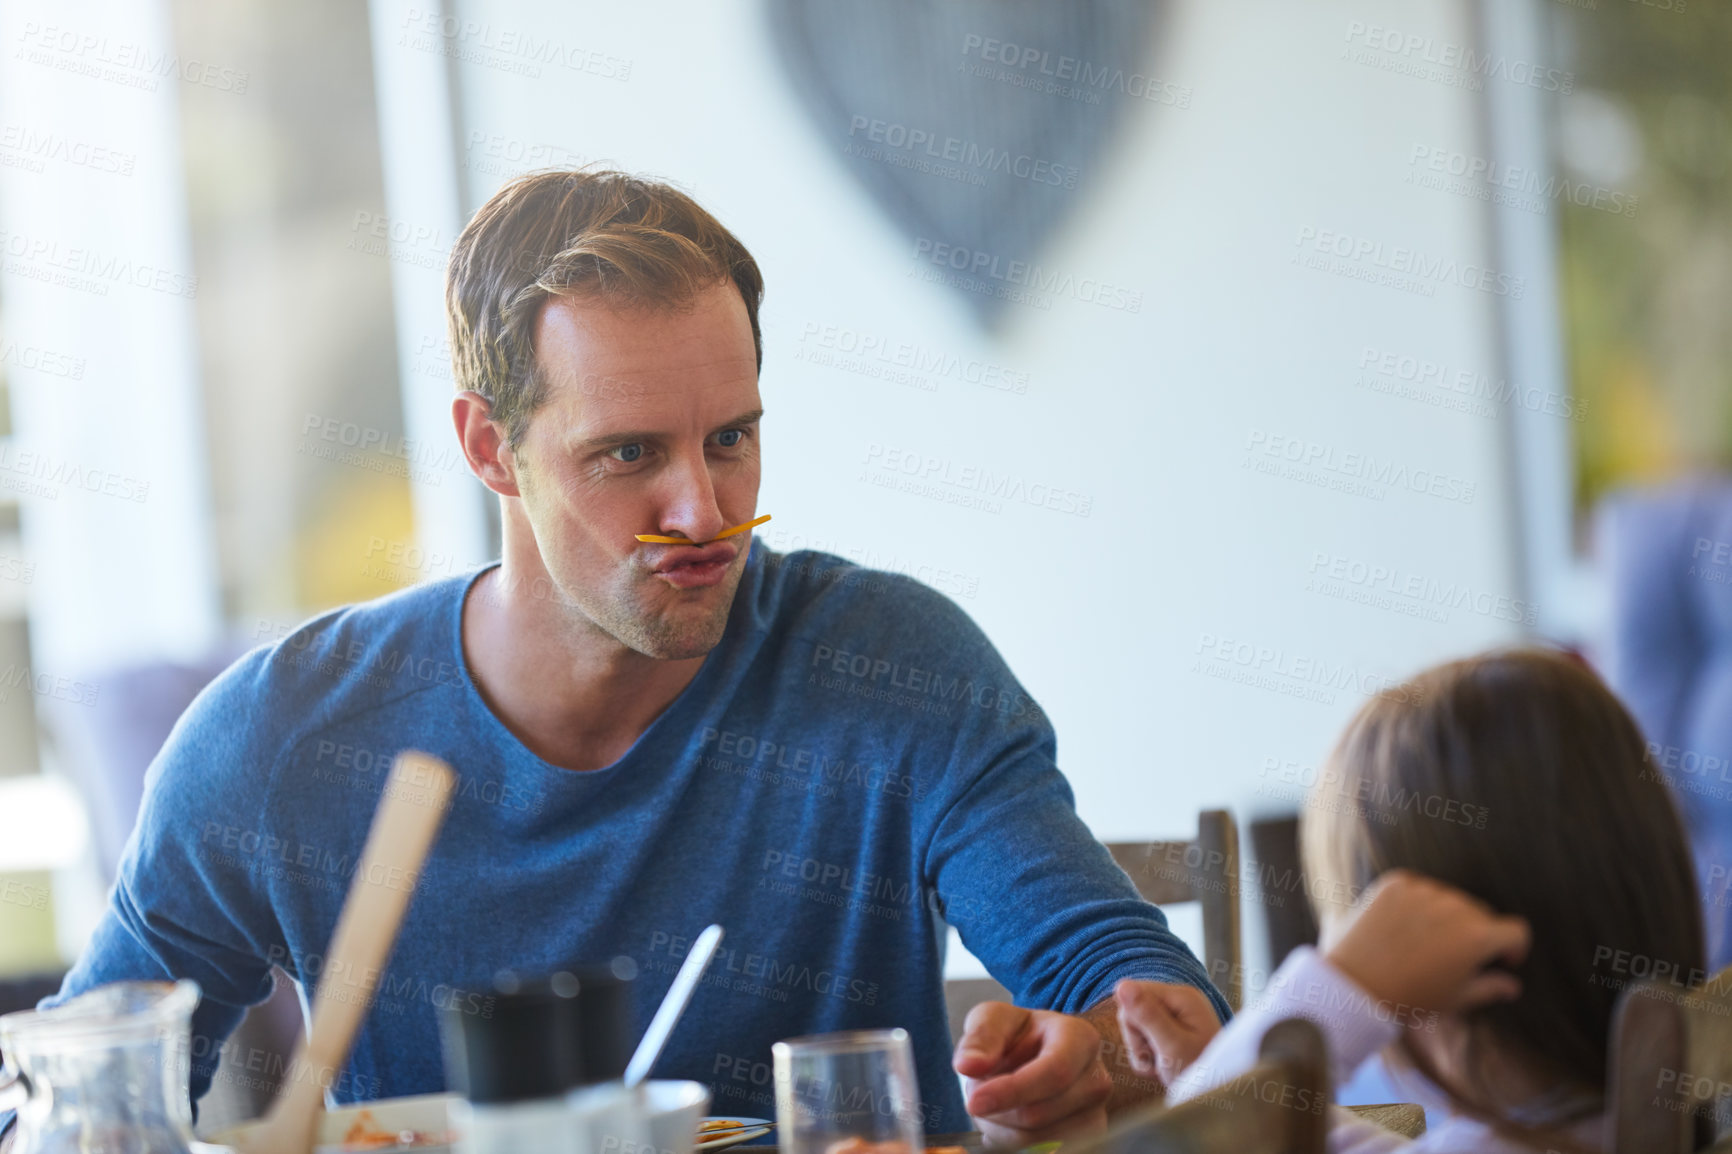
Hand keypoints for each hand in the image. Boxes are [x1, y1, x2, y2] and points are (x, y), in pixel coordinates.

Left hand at [953, 1002, 1111, 1145]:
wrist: (1042, 1053)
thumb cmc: (1019, 1034)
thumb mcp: (994, 1019)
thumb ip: (980, 1037)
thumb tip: (968, 1065)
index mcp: (1080, 1039)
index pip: (1054, 1073)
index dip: (1012, 1091)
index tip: (974, 1101)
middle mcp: (1096, 1079)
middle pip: (1039, 1114)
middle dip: (995, 1110)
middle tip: (977, 1092)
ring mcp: (1096, 1114)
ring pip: (1037, 1142)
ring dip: (1000, 1128)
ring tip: (994, 1104)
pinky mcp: (1088, 1141)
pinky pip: (1042, 1153)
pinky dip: (1011, 1143)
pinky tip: (1006, 1122)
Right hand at [1112, 980, 1221, 1083]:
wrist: (1215, 1097)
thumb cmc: (1201, 1074)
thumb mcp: (1172, 1046)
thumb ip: (1147, 1015)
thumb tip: (1122, 985)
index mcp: (1182, 996)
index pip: (1133, 992)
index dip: (1133, 1022)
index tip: (1153, 1044)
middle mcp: (1178, 1001)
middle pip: (1133, 1010)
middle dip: (1139, 1040)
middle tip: (1159, 1059)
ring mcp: (1175, 1016)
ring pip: (1135, 1028)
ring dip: (1143, 1053)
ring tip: (1163, 1067)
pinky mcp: (1170, 1031)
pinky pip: (1143, 1039)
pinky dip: (1148, 1058)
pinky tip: (1163, 1069)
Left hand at [1325, 870, 1530, 1016]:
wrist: (1352, 984)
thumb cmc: (1409, 998)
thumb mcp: (1456, 999)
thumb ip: (1490, 988)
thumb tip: (1512, 986)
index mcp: (1478, 937)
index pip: (1516, 930)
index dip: (1513, 947)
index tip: (1501, 960)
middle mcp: (1456, 906)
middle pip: (1481, 913)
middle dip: (1477, 934)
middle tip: (1454, 958)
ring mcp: (1425, 890)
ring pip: (1450, 899)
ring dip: (1446, 916)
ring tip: (1423, 945)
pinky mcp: (1397, 882)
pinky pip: (1419, 888)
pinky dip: (1418, 903)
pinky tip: (1403, 928)